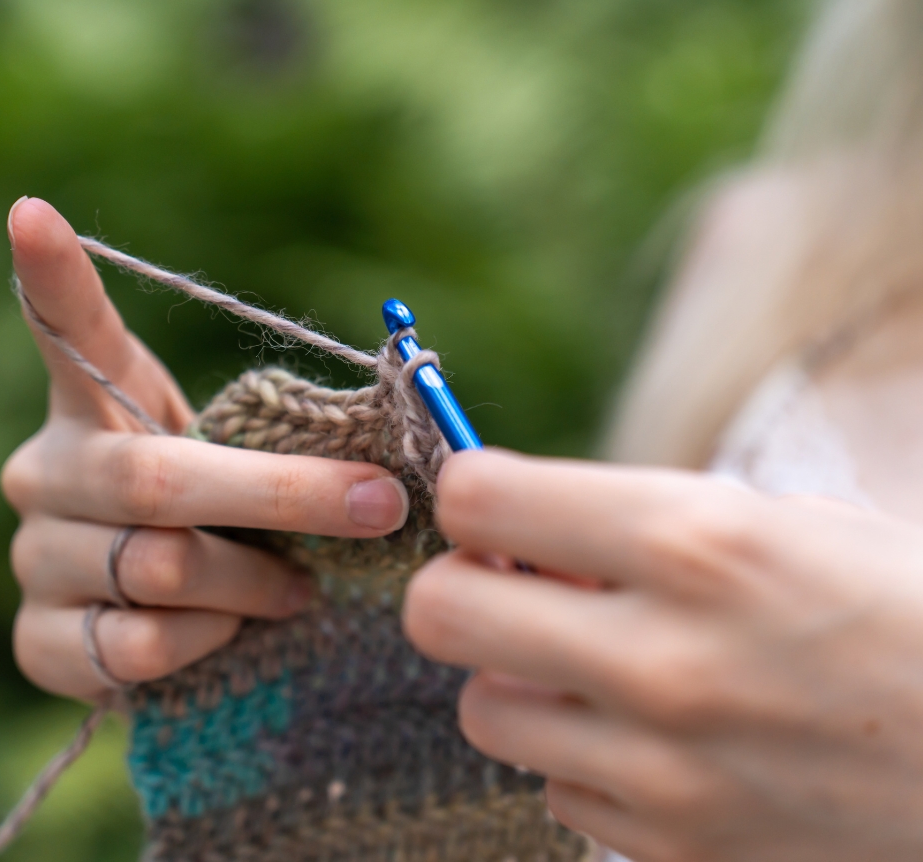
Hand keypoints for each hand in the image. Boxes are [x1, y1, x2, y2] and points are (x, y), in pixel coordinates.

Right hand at [2, 198, 408, 700]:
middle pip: (159, 479)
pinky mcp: (41, 643)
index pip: (70, 332)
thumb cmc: (219, 507)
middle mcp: (46, 473)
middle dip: (287, 497)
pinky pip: (136, 647)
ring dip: (256, 581)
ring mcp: (35, 558)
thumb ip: (289, 426)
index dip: (54, 277)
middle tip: (378, 505)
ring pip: (160, 568)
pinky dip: (209, 639)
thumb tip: (408, 386)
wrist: (162, 604)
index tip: (35, 212)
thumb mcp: (242, 448)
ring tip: (298, 586)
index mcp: (94, 405)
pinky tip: (231, 627)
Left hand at [404, 448, 922, 861]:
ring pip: (483, 711)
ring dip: (516, 676)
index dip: (472, 490)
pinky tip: (650, 737)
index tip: (494, 502)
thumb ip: (642, 525)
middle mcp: (665, 658)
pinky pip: (558, 789)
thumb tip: (528, 536)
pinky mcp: (682, 852)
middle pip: (440, 613)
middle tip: (508, 580)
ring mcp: (667, 772)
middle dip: (459, 586)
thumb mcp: (782, 523)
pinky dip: (581, 756)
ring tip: (586, 661)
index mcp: (698, 541)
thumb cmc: (902, 607)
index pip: (481, 500)